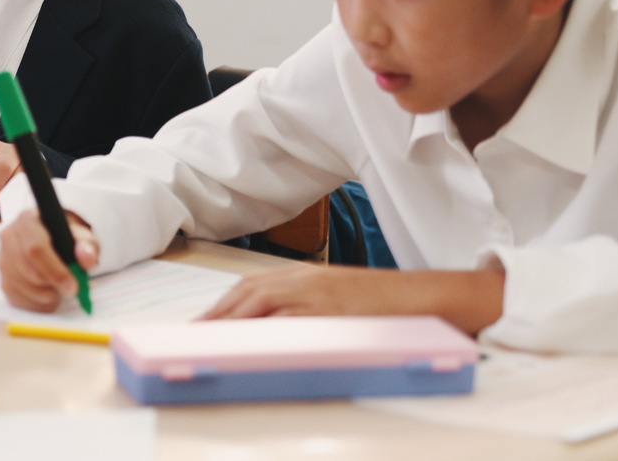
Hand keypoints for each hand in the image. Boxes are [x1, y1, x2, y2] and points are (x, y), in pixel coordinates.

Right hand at [0, 207, 98, 311]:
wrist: (52, 243)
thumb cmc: (66, 238)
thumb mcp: (81, 236)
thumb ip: (87, 246)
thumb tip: (86, 258)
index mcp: (27, 220)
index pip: (35, 248)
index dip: (54, 270)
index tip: (72, 285)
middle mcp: (8, 237)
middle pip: (28, 270)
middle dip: (52, 285)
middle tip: (70, 291)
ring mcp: (2, 260)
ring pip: (23, 287)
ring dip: (46, 295)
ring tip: (60, 288)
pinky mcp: (3, 280)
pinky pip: (18, 300)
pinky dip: (38, 303)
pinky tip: (50, 295)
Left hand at [201, 266, 505, 333]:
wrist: (424, 296)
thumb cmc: (382, 304)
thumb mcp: (337, 300)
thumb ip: (306, 308)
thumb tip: (274, 330)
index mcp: (304, 275)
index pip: (251, 286)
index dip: (223, 304)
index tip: (201, 322)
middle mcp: (305, 279)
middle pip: (247, 292)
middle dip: (216, 313)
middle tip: (193, 334)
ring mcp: (317, 292)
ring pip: (260, 302)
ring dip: (230, 320)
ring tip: (208, 340)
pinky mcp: (330, 308)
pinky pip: (289, 319)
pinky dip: (264, 329)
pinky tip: (246, 342)